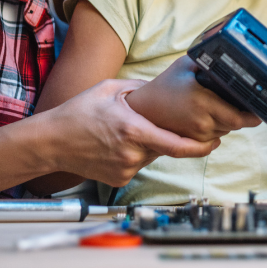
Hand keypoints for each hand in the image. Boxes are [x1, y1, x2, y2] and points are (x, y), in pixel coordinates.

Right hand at [43, 78, 220, 187]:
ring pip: (151, 156)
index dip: (201, 145)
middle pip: (166, 147)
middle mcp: (132, 154)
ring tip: (127, 129)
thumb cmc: (78, 112)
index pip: (177, 145)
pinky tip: (117, 143)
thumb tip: (163, 87)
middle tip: (159, 122)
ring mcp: (125, 170)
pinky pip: (137, 165)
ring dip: (149, 144)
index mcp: (134, 131)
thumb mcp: (111, 89)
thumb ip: (141, 88)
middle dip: (168, 136)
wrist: (51, 142)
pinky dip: (135, 154)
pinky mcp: (118, 180)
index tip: (216, 141)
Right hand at [125, 55, 260, 141]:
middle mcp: (201, 122)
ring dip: (229, 120)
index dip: (253, 115)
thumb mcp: (186, 65)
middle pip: (236, 124)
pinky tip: (209, 114)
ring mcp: (197, 136)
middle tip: (244, 102)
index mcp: (202, 102)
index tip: (260, 108)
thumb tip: (233, 55)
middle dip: (243, 115)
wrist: (143, 109)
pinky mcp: (192, 143)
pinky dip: (217, 127)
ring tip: (219, 104)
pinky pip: (215, 137)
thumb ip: (209, 60)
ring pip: (226, 131)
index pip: (239, 117)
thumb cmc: (165, 85)